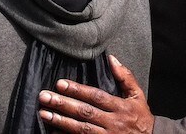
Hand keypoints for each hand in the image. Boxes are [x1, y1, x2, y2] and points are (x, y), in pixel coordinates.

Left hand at [38, 55, 153, 133]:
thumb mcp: (137, 95)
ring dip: (61, 121)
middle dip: (63, 104)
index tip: (60, 83)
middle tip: (45, 97)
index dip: (78, 90)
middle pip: (85, 112)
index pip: (96, 96)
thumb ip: (125, 77)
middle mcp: (112, 122)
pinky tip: (53, 131)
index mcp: (120, 107)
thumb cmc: (141, 117)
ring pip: (81, 129)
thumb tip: (111, 58)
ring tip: (44, 113)